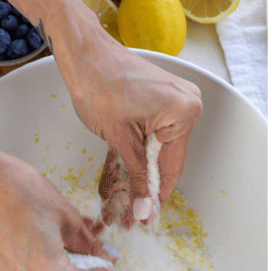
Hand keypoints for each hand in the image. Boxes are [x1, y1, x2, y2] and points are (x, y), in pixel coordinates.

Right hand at [0, 149, 114, 270]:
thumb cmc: (16, 194)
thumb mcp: (66, 217)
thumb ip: (88, 243)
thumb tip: (101, 254)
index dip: (103, 268)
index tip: (109, 257)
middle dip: (83, 263)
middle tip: (91, 240)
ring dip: (64, 262)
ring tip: (66, 235)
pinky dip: (45, 263)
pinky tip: (47, 240)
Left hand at [56, 17, 202, 227]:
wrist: (84, 51)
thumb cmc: (98, 84)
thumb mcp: (120, 140)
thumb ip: (138, 177)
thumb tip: (145, 210)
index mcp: (183, 113)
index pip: (173, 167)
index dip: (158, 197)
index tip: (148, 220)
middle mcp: (187, 105)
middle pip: (168, 159)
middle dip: (150, 188)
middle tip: (136, 216)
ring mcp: (177, 100)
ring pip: (161, 150)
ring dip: (145, 173)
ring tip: (131, 201)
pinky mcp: (164, 100)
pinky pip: (157, 135)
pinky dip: (143, 153)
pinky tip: (132, 174)